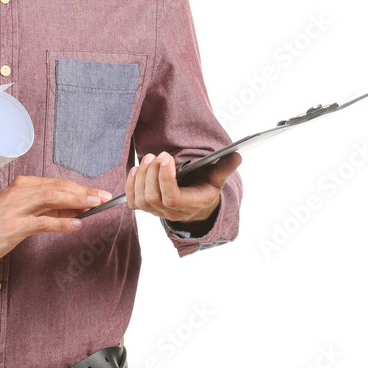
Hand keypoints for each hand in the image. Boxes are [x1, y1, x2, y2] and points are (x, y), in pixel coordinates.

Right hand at [0, 175, 112, 264]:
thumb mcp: (23, 210)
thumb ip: (49, 209)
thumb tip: (79, 208)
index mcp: (22, 185)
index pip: (57, 183)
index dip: (80, 188)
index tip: (99, 193)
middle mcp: (20, 192)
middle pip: (57, 188)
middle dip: (83, 192)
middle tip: (104, 196)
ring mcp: (16, 209)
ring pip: (51, 199)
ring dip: (76, 201)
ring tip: (95, 205)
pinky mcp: (13, 227)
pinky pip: (42, 222)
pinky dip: (61, 223)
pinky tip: (75, 225)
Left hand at [125, 150, 241, 223]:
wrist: (197, 207)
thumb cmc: (205, 189)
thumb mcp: (217, 178)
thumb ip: (224, 168)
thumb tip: (236, 156)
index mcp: (192, 204)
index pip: (172, 198)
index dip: (165, 179)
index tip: (166, 157)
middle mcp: (174, 212)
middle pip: (153, 197)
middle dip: (151, 173)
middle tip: (156, 155)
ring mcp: (159, 212)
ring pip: (142, 200)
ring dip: (140, 177)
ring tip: (147, 159)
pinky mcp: (149, 209)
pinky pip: (133, 202)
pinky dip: (131, 185)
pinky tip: (136, 170)